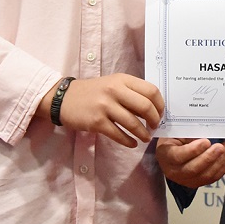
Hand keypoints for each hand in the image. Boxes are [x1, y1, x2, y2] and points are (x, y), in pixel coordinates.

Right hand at [41, 74, 164, 146]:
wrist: (64, 98)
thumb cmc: (92, 92)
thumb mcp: (112, 84)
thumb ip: (131, 92)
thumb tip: (153, 108)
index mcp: (122, 79)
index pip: (151, 91)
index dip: (160, 105)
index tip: (160, 113)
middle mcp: (115, 90)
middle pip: (145, 107)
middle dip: (154, 120)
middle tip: (154, 127)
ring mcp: (105, 106)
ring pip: (133, 123)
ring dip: (143, 134)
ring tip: (145, 138)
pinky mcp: (97, 122)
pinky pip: (119, 135)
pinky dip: (129, 141)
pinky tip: (132, 143)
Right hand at [156, 137, 224, 187]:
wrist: (170, 152)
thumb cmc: (173, 139)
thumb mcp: (176, 132)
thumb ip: (188, 133)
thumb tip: (206, 132)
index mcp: (165, 156)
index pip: (178, 156)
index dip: (193, 150)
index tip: (206, 141)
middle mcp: (174, 172)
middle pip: (193, 169)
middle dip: (209, 158)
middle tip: (221, 147)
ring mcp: (186, 180)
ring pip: (205, 176)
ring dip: (219, 162)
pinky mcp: (197, 183)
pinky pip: (212, 178)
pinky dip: (223, 167)